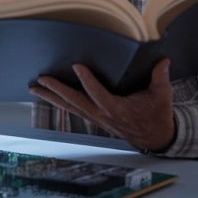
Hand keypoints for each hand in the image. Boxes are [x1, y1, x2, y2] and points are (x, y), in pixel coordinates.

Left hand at [28, 59, 174, 151]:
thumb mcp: (162, 96)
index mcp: (117, 109)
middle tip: (41, 79)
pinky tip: (48, 95)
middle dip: (56, 90)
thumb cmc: (157, 115)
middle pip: (75, 102)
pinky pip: (74, 110)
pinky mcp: (95, 118)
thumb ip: (160, 77)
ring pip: (70, 107)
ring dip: (51, 97)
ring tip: (34, 88)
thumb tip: (163, 60)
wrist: (156, 137)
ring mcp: (96, 118)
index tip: (76, 66)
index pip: (98, 93)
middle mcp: (102, 115)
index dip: (87, 80)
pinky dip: (60, 102)